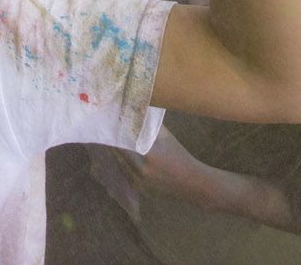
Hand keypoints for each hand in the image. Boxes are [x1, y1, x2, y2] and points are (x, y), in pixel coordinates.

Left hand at [112, 128, 227, 208]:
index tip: (109, 123)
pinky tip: (120, 156)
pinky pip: (125, 174)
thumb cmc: (180, 157)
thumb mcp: (166, 138)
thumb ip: (150, 125)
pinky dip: (122, 164)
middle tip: (107, 130)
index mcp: (147, 156)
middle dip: (112, 142)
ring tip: (110, 141)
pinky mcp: (139, 189)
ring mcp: (138, 182)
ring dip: (115, 153)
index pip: (122, 142)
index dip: (114, 132)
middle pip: (117, 153)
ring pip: (119, 164)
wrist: (193, 183)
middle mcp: (140, 170)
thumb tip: (137, 110)